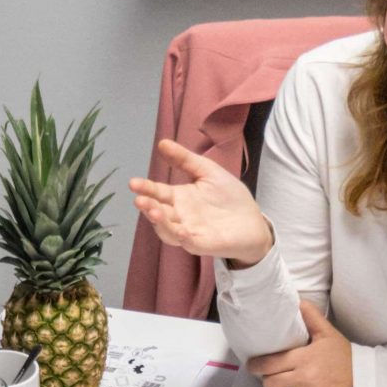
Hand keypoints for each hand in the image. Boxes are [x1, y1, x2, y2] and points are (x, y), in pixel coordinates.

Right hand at [127, 140, 274, 265]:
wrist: (253, 221)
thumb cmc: (229, 196)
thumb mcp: (207, 171)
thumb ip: (185, 160)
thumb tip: (162, 143)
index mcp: (179, 198)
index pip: (158, 193)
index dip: (146, 188)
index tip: (133, 183)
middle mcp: (179, 216)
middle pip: (158, 212)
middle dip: (148, 206)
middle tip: (139, 199)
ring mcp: (189, 232)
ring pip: (168, 230)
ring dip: (160, 223)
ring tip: (153, 211)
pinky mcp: (203, 244)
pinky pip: (189, 243)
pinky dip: (183, 237)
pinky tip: (181, 230)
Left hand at [248, 301, 354, 386]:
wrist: (364, 383)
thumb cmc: (345, 358)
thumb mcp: (328, 334)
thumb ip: (312, 317)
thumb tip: (298, 301)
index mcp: (303, 360)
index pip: (269, 364)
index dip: (256, 365)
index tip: (252, 365)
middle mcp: (302, 380)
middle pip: (269, 382)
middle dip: (268, 377)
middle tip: (272, 372)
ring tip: (283, 384)